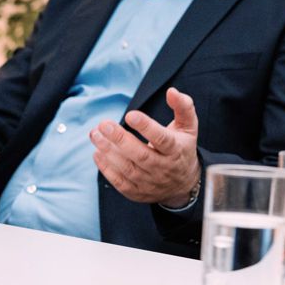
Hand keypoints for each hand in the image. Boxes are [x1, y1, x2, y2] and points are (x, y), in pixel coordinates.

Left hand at [91, 87, 200, 207]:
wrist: (184, 183)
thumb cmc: (182, 148)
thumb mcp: (188, 126)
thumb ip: (183, 107)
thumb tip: (171, 91)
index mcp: (176, 150)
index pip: (162, 139)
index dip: (146, 127)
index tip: (130, 115)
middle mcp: (164, 168)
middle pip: (141, 155)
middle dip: (120, 139)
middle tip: (104, 124)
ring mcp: (150, 182)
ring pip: (128, 168)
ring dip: (109, 152)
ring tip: (95, 135)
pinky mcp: (138, 192)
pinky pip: (120, 182)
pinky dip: (107, 169)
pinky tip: (97, 153)